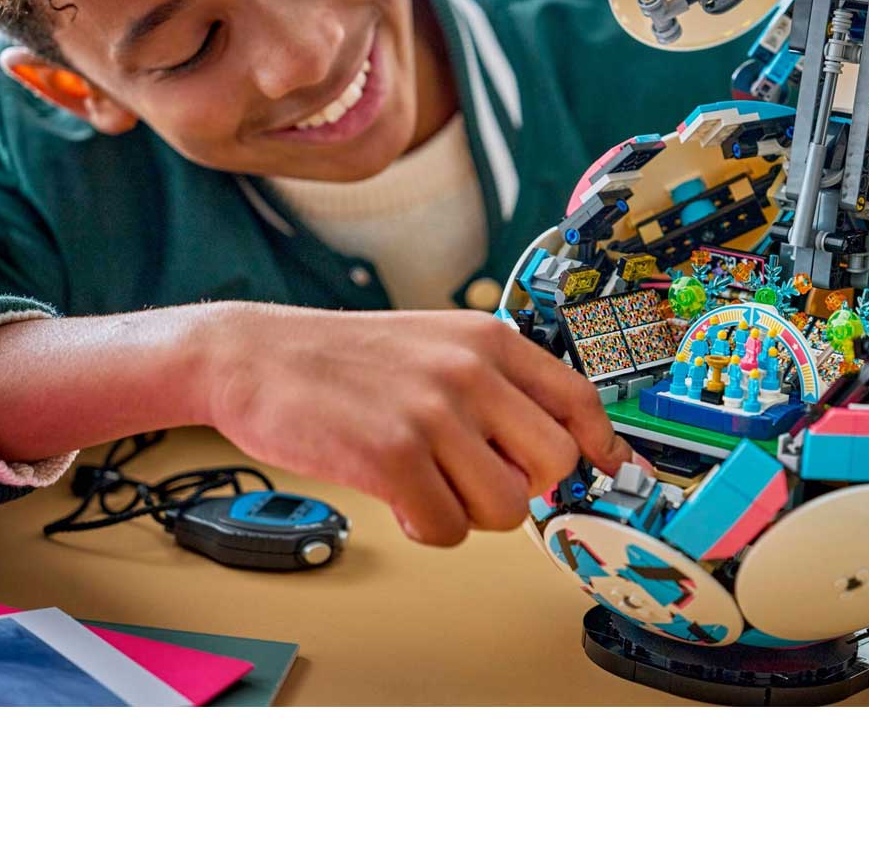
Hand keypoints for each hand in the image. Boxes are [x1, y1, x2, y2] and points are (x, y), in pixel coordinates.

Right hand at [204, 303, 630, 546]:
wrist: (257, 357)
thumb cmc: (347, 359)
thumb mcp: (436, 345)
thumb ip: (495, 387)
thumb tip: (554, 447)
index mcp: (488, 340)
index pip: (579, 400)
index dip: (601, 445)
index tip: (611, 469)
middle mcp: (470, 371)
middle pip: (554, 465)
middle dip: (521, 486)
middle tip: (477, 479)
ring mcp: (433, 413)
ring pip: (507, 507)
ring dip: (470, 512)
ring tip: (430, 485)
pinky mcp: (392, 456)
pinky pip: (449, 529)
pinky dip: (427, 527)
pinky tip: (399, 497)